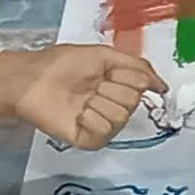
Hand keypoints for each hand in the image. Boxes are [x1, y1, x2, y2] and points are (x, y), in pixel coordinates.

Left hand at [0, 45, 167, 150]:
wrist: (32, 79)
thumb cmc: (62, 64)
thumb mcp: (104, 55)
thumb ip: (138, 68)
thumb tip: (162, 86)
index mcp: (119, 86)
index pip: (141, 84)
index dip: (124, 76)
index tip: (107, 72)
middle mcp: (114, 107)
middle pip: (132, 102)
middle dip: (110, 88)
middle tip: (91, 86)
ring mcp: (102, 125)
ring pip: (120, 117)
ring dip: (98, 102)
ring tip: (82, 99)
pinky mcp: (88, 139)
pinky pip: (104, 131)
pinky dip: (91, 119)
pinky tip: (78, 114)